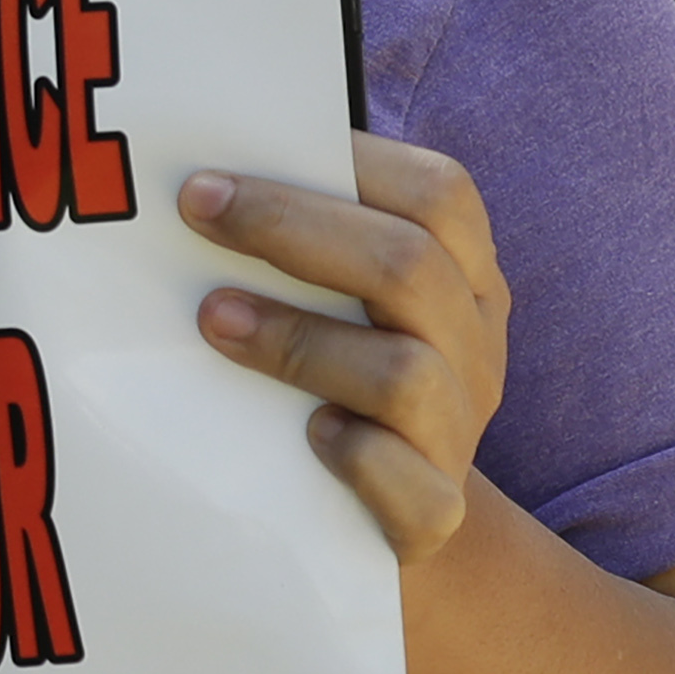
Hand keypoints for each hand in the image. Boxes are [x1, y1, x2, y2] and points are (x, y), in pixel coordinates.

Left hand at [183, 131, 505, 562]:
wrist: (387, 514)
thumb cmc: (345, 373)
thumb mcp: (348, 298)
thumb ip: (311, 239)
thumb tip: (212, 176)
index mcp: (465, 273)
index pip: (439, 194)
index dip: (347, 166)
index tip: (237, 159)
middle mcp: (475, 345)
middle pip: (409, 266)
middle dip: (292, 227)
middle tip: (199, 209)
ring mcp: (461, 430)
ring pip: (404, 372)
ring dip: (299, 338)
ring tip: (213, 318)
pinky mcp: (434, 514)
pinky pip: (412, 486)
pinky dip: (356, 456)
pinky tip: (304, 435)